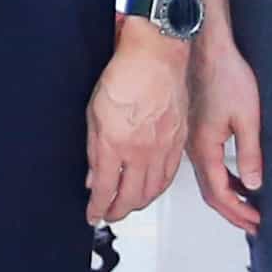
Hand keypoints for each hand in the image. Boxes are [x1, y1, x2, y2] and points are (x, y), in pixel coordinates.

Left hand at [85, 24, 190, 223]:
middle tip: (108, 214)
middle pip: (130, 197)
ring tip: (127, 205)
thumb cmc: (126, 75)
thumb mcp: (94, 113)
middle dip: (117, 212)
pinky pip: (169, 176)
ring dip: (137, 203)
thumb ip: (94, 150)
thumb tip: (94, 177)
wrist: (157, 56)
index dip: (97, 208)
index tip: (92, 215)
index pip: (105, 190)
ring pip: (152, 191)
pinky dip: (158, 189)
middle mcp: (141, 152)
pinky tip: (151, 190)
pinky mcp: (178, 142)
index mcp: (116, 145)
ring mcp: (163, 149)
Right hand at [189, 35, 264, 233]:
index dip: (238, 212)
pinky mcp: (194, 130)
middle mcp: (193, 148)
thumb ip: (249, 153)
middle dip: (232, 211)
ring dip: (226, 195)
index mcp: (204, 148)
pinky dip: (221, 177)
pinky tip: (234, 176)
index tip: (256, 222)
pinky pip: (205, 164)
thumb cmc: (224, 74)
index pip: (220, 194)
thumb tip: (253, 184)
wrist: (204, 47)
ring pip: (207, 179)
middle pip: (210, 192)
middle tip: (252, 223)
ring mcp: (190, 139)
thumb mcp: (246, 116)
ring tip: (246, 205)